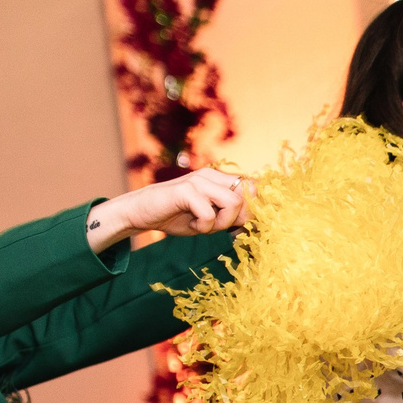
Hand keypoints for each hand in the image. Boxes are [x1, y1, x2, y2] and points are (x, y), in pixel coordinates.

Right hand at [86, 169, 246, 251]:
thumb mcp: (212, 217)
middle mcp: (212, 175)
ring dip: (222, 223)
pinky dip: (204, 226)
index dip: (257, 207)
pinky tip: (192, 225)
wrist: (142, 213)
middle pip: (248, 195)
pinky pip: (209, 213)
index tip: (245, 225)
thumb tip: (259, 219)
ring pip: (233, 202)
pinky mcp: (185, 190)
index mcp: (220, 179)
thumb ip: (234, 214)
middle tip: (221, 228)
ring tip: (204, 226)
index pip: (254, 186)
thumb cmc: (178, 216)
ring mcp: (198, 180)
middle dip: (240, 218)